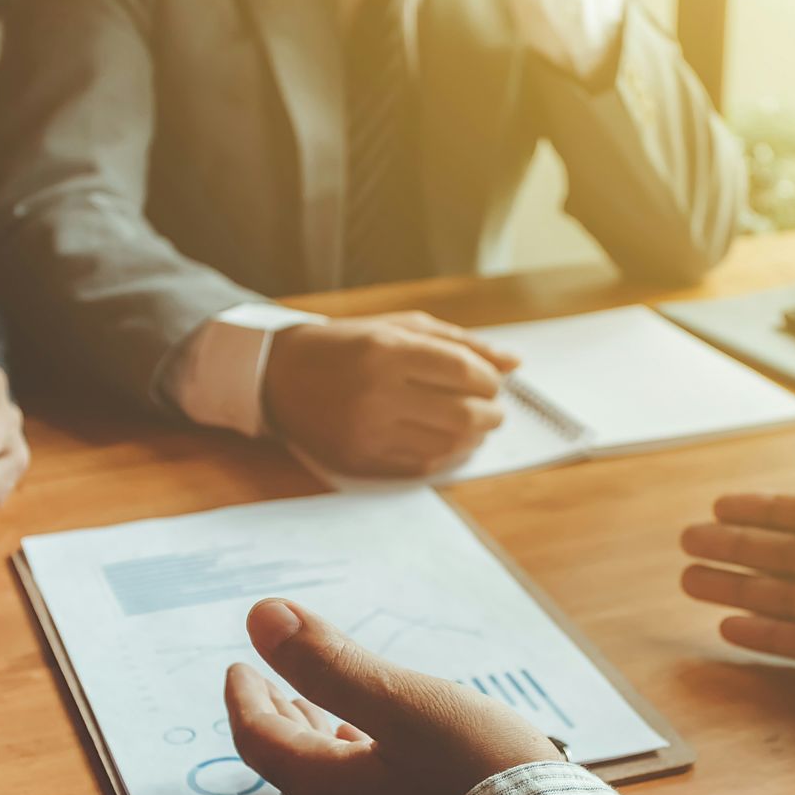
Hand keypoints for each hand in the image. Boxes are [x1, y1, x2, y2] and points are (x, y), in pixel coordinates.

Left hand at [224, 599, 562, 794]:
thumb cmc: (481, 778)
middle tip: (272, 687)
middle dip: (282, 720)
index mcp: (330, 792)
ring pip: (335, 793)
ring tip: (328, 720)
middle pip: (295, 769)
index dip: (246, 698)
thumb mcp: (407, 705)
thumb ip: (332, 665)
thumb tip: (261, 617)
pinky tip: (391, 764)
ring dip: (323, 747)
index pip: (261, 740)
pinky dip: (363, 774)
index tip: (240, 666)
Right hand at [265, 312, 518, 477]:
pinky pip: (422, 466)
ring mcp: (367, 431)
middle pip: (462, 414)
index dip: (489, 380)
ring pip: (448, 445)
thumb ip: (458, 343)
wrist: (278, 377)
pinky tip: (448, 442)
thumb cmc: (346, 347)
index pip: (462, 371)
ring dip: (473, 438)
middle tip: (494, 411)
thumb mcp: (397, 328)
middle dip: (491, 414)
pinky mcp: (360, 460)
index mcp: (386, 350)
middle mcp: (376, 392)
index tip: (493, 383)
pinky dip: (446, 456)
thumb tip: (515, 362)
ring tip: (473, 426)